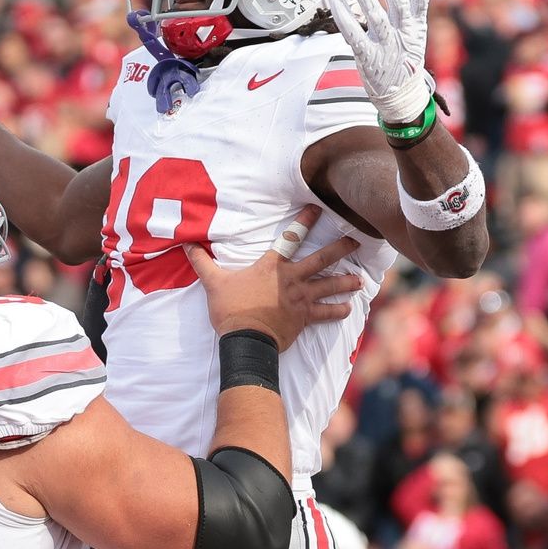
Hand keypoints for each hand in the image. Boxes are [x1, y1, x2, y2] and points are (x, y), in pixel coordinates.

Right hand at [185, 205, 361, 350]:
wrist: (245, 339)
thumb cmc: (231, 309)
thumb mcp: (213, 283)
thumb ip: (202, 262)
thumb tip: (187, 246)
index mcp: (272, 266)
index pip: (291, 238)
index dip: (305, 221)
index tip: (318, 209)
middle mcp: (291, 279)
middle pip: (321, 260)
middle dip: (340, 249)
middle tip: (358, 240)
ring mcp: (300, 299)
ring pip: (329, 286)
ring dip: (346, 282)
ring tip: (360, 279)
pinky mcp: (304, 318)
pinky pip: (325, 313)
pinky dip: (337, 311)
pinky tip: (348, 308)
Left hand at [325, 0, 432, 124]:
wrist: (401, 96)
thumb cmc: (403, 55)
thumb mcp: (412, 26)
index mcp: (416, 27)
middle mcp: (403, 35)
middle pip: (398, 2)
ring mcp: (386, 47)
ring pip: (376, 15)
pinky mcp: (368, 58)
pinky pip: (353, 33)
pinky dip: (343, 15)